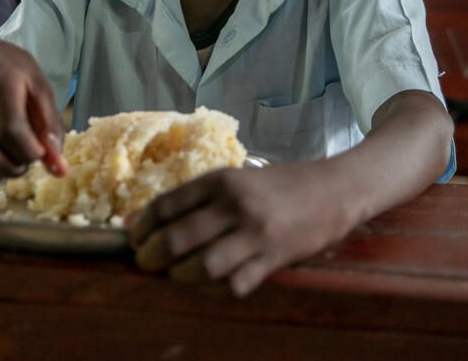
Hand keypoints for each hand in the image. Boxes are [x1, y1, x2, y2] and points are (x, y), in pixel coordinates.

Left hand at [128, 161, 351, 296]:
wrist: (334, 189)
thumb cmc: (280, 185)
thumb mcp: (237, 180)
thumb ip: (197, 199)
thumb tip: (142, 220)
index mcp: (221, 180)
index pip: (166, 205)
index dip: (141, 227)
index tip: (133, 239)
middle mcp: (235, 205)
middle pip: (176, 239)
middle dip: (151, 257)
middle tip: (145, 264)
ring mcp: (255, 234)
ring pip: (201, 266)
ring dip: (180, 277)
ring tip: (175, 276)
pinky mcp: (274, 259)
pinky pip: (235, 284)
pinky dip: (219, 289)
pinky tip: (215, 283)